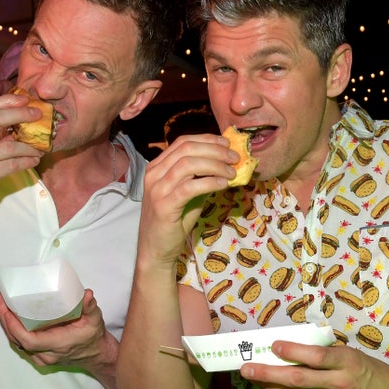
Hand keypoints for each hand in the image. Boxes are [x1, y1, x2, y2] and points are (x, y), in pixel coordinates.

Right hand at [0, 93, 44, 221]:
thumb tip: (16, 123)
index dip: (7, 101)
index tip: (26, 100)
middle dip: (20, 114)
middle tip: (38, 115)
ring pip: (9, 146)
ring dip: (29, 146)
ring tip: (40, 147)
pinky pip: (12, 165)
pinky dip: (26, 162)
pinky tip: (33, 160)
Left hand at [0, 290, 116, 370]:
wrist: (95, 354)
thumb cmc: (93, 336)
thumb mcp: (95, 319)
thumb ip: (90, 306)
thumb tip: (86, 294)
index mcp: (59, 344)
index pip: (29, 340)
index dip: (15, 327)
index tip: (8, 310)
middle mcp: (47, 354)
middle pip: (18, 341)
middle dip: (5, 320)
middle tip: (0, 300)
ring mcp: (42, 357)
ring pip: (17, 344)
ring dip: (7, 325)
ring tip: (2, 305)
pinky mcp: (40, 355)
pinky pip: (21, 345)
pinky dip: (13, 331)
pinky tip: (10, 317)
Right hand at [138, 133, 237, 262]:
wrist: (156, 250)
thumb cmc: (174, 221)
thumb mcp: (189, 194)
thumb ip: (201, 177)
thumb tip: (227, 163)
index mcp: (157, 167)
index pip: (183, 142)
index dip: (207, 140)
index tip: (227, 144)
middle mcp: (154, 174)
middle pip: (187, 149)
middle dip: (215, 150)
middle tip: (234, 158)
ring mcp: (157, 189)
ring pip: (188, 164)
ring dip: (215, 165)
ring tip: (231, 172)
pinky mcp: (163, 205)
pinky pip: (190, 187)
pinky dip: (209, 182)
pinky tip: (223, 184)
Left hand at [239, 341, 388, 388]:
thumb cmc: (366, 369)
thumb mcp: (348, 354)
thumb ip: (323, 354)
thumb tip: (288, 351)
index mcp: (345, 361)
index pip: (317, 357)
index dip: (294, 352)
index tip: (273, 346)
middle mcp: (339, 381)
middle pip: (300, 380)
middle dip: (270, 374)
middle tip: (247, 369)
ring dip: (272, 388)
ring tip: (254, 380)